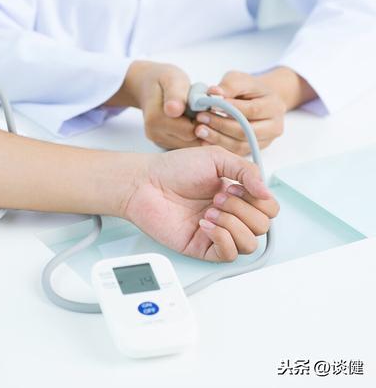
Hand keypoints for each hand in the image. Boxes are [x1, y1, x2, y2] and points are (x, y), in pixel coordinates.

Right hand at [107, 61, 199, 148]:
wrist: (147, 85)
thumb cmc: (164, 80)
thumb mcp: (172, 79)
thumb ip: (175, 94)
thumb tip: (174, 110)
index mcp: (155, 120)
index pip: (190, 131)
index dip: (203, 120)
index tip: (206, 105)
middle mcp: (155, 135)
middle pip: (191, 141)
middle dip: (203, 126)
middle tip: (203, 108)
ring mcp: (159, 141)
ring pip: (191, 145)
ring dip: (200, 130)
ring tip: (196, 113)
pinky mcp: (165, 144)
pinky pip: (186, 144)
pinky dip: (194, 134)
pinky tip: (192, 120)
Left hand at [121, 146, 278, 261]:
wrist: (145, 183)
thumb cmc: (173, 169)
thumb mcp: (216, 158)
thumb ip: (247, 170)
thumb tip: (267, 192)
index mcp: (236, 195)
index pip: (268, 208)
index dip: (258, 199)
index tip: (235, 185)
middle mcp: (229, 215)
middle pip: (262, 226)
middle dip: (243, 209)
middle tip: (218, 196)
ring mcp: (217, 233)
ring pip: (249, 244)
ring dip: (233, 224)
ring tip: (210, 210)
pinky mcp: (201, 247)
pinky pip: (228, 254)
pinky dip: (222, 238)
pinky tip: (205, 223)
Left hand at [193, 71, 286, 154]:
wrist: (256, 102)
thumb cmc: (247, 89)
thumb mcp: (239, 80)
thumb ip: (228, 85)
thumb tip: (213, 92)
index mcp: (274, 106)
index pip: (252, 109)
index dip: (230, 109)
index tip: (210, 105)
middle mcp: (274, 126)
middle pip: (247, 130)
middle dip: (221, 125)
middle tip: (201, 118)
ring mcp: (265, 141)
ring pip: (240, 144)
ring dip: (217, 138)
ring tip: (199, 130)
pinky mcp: (253, 150)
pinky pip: (235, 152)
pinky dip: (219, 146)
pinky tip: (203, 140)